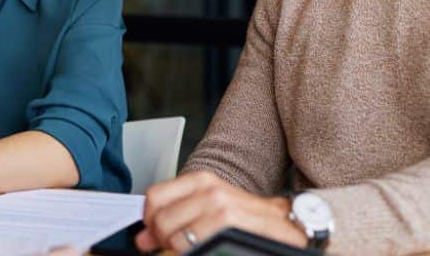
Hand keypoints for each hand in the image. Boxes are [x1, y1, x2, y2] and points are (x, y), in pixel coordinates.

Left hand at [134, 171, 306, 252]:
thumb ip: (176, 217)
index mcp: (202, 181)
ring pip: (175, 234)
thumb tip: (144, 238)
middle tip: (173, 247)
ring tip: (192, 250)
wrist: (286, 225)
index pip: (155, 196)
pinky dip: (191, 251)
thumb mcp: (210, 209)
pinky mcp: (231, 224)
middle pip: (162, 218)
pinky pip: (193, 244)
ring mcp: (222, 207)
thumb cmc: (247, 220)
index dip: (150, 221)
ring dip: (175, 248)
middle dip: (161, 239)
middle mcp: (211, 190)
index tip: (155, 235)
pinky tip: (203, 251)